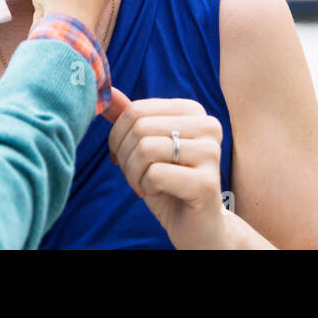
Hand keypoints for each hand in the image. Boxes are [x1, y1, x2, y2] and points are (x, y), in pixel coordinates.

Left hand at [103, 88, 228, 249]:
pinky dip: (145, 187)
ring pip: (146, 149)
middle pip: (140, 128)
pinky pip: (155, 174)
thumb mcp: (145, 147)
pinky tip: (158, 193)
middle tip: (134, 175)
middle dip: (125, 156)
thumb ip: (130, 118)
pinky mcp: (207, 182)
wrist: (197, 225)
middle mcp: (208, 125)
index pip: (137, 109)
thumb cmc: (169, 183)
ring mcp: (211, 153)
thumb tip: (107, 92)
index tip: (121, 155)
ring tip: (144, 184)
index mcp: (192, 111)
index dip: (117, 135)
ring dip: (134, 173)